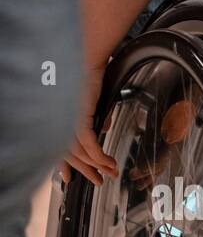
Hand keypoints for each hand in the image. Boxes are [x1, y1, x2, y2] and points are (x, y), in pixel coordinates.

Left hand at [61, 64, 117, 184]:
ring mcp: (66, 119)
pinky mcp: (78, 117)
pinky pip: (89, 144)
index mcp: (57, 116)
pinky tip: (109, 162)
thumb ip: (96, 116)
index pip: (57, 146)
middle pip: (69, 153)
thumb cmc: (89, 70)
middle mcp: (57, 119)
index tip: (69, 178)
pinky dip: (99, 156)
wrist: (87, 56)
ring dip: (98, 165)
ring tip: (111, 171)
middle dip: (86, 170)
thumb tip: (104, 128)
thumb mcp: (92, 99)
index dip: (63, 164)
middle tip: (99, 181)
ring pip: (80, 152)